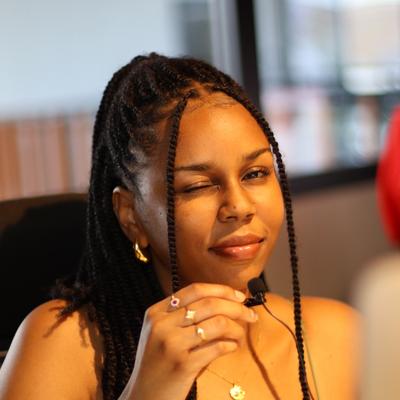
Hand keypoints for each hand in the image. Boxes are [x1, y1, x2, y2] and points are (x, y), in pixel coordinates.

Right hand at [119, 283, 257, 399]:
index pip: (195, 290)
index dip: (221, 290)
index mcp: (156, 312)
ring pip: (216, 323)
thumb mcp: (160, 332)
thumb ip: (181, 316)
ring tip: (240, 335)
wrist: (143, 397)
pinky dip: (230, 345)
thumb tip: (223, 301)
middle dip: (236, 308)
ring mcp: (172, 344)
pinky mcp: (182, 365)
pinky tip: (232, 347)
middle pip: (209, 304)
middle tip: (250, 315)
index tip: (239, 296)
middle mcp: (162, 324)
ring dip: (236, 328)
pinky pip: (217, 348)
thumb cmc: (157, 363)